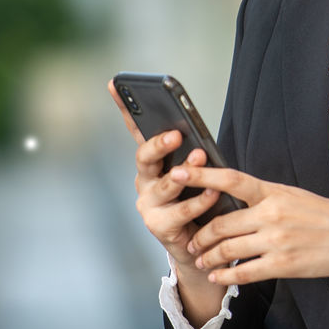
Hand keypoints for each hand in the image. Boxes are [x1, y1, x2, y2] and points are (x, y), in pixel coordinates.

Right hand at [107, 78, 219, 269]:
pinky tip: (213, 192)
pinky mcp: (159, 227)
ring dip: (183, 172)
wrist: (203, 245)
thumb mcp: (199, 171)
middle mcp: (145, 181)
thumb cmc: (203, 200)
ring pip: (163, 185)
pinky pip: (180, 211)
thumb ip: (194, 154)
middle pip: (144, 157)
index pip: (137, 131)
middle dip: (158, 144)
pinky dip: (199, 201)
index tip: (115, 83)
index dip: (126, 108)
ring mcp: (149, 204)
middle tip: (176, 134)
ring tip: (199, 160)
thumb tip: (196, 138)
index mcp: (153, 163)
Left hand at [178, 164, 328, 285]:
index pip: (231, 179)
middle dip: (201, 236)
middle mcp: (272, 214)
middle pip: (221, 223)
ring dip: (208, 258)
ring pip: (227, 249)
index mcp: (275, 192)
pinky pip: (243, 272)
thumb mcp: (295, 195)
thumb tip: (234, 198)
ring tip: (203, 262)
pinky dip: (225, 277)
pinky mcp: (283, 265)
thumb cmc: (327, 216)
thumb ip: (265, 197)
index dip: (201, 176)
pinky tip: (219, 278)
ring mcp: (276, 240)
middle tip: (193, 244)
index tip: (178, 174)